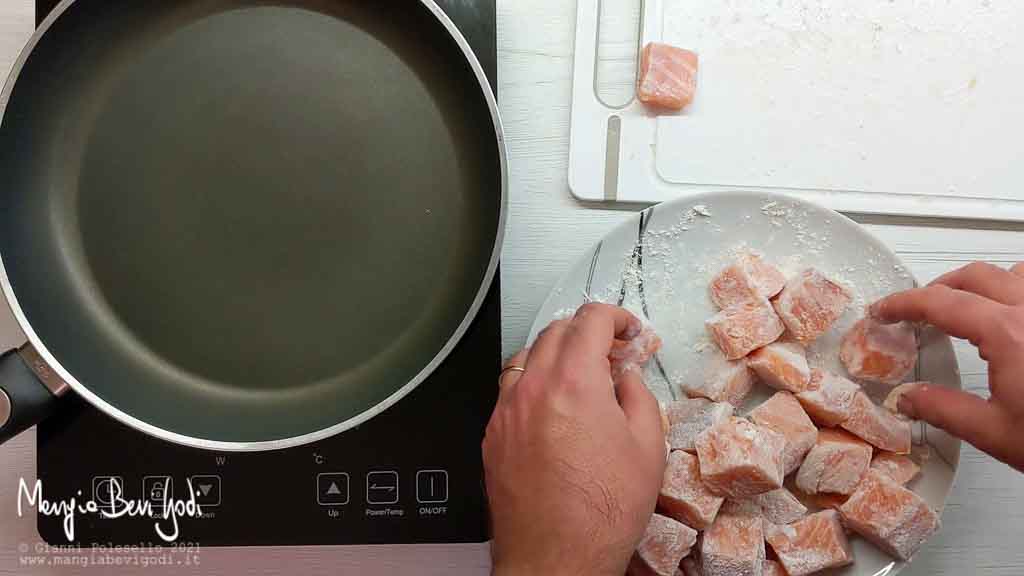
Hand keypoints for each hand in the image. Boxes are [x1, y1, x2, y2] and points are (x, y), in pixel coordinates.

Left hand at [483, 304, 665, 575]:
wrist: (556, 557)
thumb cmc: (602, 511)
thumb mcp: (648, 447)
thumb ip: (638, 396)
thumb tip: (627, 377)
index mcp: (574, 382)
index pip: (591, 320)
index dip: (617, 317)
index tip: (628, 330)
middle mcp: (532, 388)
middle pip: (555, 331)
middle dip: (587, 332)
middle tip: (611, 353)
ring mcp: (507, 411)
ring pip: (526, 357)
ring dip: (555, 355)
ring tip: (579, 377)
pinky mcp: (493, 436)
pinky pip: (509, 391)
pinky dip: (531, 384)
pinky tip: (551, 408)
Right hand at [870, 262, 1023, 471]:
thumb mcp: (995, 433)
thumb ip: (943, 410)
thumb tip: (910, 399)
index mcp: (1007, 333)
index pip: (939, 302)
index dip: (904, 303)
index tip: (886, 309)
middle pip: (974, 276)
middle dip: (940, 286)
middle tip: (920, 306)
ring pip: (1017, 271)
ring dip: (986, 282)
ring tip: (971, 303)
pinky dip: (1021, 289)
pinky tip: (1018, 312)